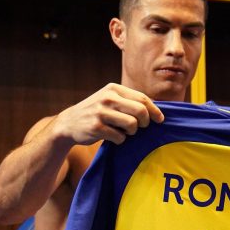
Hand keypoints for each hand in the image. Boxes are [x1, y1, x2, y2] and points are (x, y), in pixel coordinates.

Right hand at [50, 83, 164, 146]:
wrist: (69, 123)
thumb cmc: (96, 112)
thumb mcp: (109, 99)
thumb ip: (128, 101)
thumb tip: (154, 109)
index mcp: (113, 89)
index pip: (142, 98)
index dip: (154, 110)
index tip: (160, 119)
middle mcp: (108, 98)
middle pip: (140, 111)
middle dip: (145, 122)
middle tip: (141, 127)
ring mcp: (101, 113)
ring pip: (132, 125)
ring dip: (132, 132)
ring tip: (124, 131)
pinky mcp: (97, 127)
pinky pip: (120, 137)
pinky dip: (120, 140)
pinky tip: (112, 136)